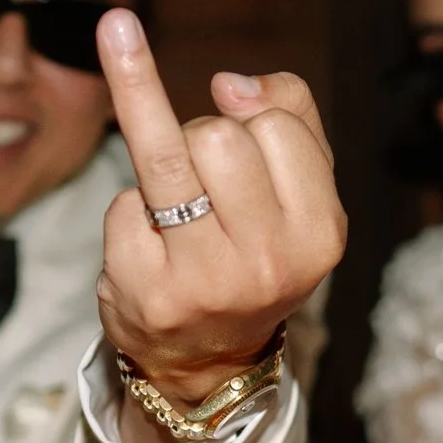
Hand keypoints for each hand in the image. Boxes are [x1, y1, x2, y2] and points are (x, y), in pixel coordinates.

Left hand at [95, 10, 346, 406]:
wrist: (208, 358)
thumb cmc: (253, 246)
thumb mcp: (300, 183)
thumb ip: (289, 109)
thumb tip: (228, 84)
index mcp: (319, 232)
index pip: (275, 122)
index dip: (249, 120)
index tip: (245, 145)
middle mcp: (270, 263)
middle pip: (216, 134)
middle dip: (199, 138)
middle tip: (203, 181)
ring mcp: (207, 282)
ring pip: (164, 153)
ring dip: (160, 159)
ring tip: (172, 196)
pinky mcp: (148, 294)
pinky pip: (122, 202)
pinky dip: (128, 213)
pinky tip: (149, 248)